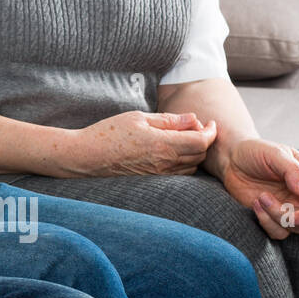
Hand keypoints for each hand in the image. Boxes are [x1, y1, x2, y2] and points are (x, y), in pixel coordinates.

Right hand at [65, 111, 216, 176]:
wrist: (88, 156)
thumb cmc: (109, 132)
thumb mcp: (138, 118)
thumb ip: (168, 120)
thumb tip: (193, 119)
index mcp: (163, 144)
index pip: (201, 141)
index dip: (210, 131)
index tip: (209, 122)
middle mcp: (165, 163)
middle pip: (200, 154)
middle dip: (204, 139)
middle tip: (194, 126)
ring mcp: (159, 174)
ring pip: (192, 166)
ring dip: (195, 151)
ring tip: (183, 137)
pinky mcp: (153, 179)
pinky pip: (179, 173)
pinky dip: (184, 161)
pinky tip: (172, 150)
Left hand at [218, 138, 298, 238]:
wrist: (231, 159)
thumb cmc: (257, 153)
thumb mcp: (275, 153)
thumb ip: (292, 170)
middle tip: (291, 215)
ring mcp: (291, 209)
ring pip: (298, 227)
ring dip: (279, 217)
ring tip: (262, 197)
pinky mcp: (273, 218)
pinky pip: (279, 232)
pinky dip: (267, 222)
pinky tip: (256, 203)